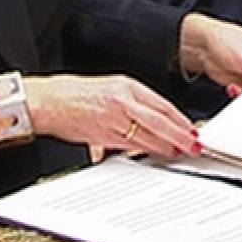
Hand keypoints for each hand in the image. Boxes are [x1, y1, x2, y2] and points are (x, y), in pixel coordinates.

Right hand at [22, 73, 197, 157]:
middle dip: (179, 136)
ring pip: (146, 137)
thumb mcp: (111, 87)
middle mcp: (122, 102)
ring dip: (164, 147)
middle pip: (159, 122)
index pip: (162, 105)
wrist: (49, 101)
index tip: (192, 128)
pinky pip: (129, 146)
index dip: (180, 120)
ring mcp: (112, 120)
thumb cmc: (77, 93)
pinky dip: (143, 152)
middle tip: (193, 145)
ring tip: (177, 152)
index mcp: (126, 86)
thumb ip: (135, 101)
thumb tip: (157, 117)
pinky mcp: (103, 136)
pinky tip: (152, 154)